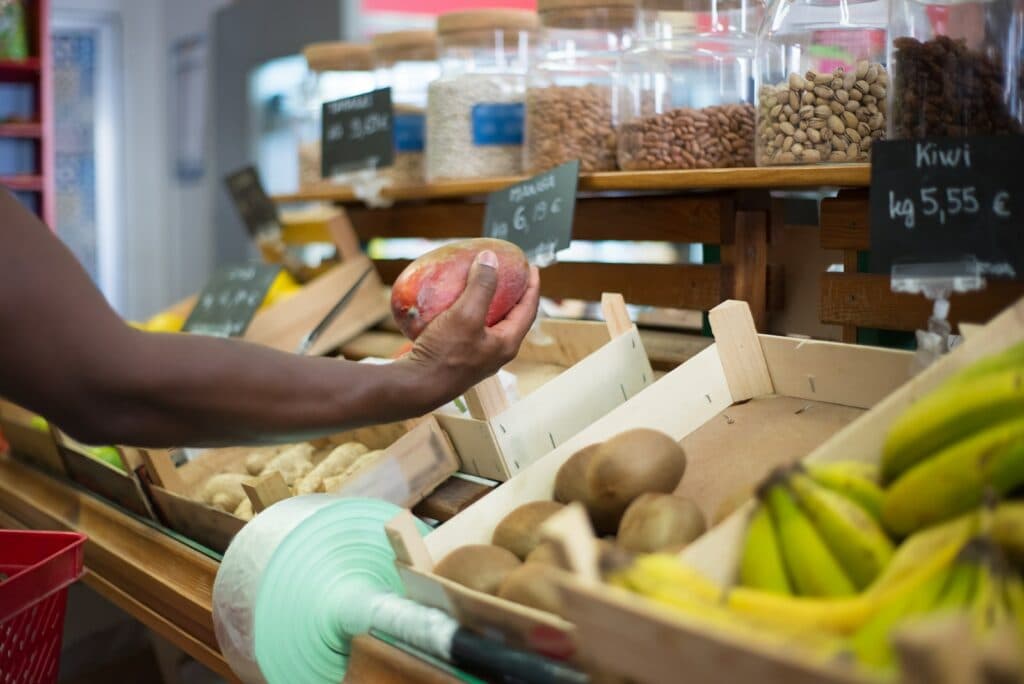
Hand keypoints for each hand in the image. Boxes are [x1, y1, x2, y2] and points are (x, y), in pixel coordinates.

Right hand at [398, 250, 540, 408]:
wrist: (416, 387)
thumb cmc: (444, 355)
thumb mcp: (466, 315)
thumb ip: (482, 286)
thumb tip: (490, 259)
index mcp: (506, 344)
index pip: (528, 310)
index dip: (532, 287)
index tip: (531, 267)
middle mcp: (495, 352)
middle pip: (512, 317)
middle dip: (512, 295)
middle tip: (508, 274)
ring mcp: (477, 357)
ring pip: (490, 324)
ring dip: (488, 304)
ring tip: (482, 285)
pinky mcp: (458, 358)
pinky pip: (469, 330)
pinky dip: (467, 313)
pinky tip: (453, 303)